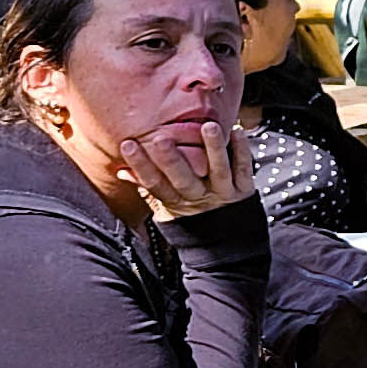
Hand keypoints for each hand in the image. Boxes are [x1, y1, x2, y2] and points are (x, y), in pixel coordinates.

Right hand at [117, 122, 249, 218]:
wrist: (227, 241)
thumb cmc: (192, 217)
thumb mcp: (167, 208)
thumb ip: (147, 188)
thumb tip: (121, 170)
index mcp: (176, 201)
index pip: (155, 184)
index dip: (141, 166)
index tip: (127, 145)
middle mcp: (199, 197)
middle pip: (183, 179)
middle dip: (171, 160)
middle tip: (160, 139)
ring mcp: (223, 193)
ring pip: (218, 170)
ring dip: (212, 148)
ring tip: (207, 127)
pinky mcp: (244, 190)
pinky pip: (244, 169)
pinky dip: (242, 150)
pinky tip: (237, 132)